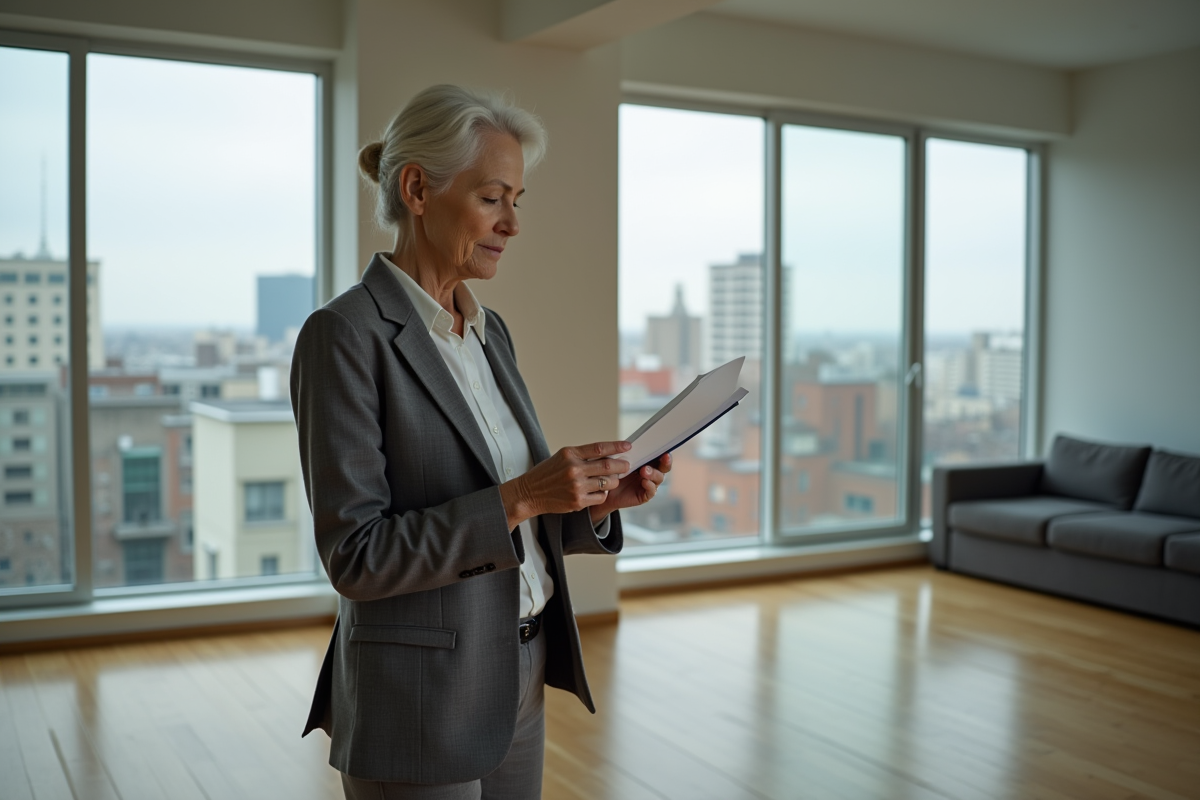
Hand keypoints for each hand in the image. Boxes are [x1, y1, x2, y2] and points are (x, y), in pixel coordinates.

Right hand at [499, 441, 630, 530]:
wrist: (529, 493)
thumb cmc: (547, 473)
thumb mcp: (562, 457)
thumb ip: (582, 455)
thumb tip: (608, 455)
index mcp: (570, 454)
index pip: (599, 448)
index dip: (617, 447)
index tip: (628, 446)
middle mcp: (573, 469)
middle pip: (607, 467)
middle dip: (621, 466)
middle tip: (626, 466)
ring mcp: (576, 487)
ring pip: (607, 483)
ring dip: (614, 481)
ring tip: (612, 479)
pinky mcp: (577, 502)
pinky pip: (601, 497)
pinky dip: (603, 494)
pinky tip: (599, 491)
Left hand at [588, 452, 671, 523]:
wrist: (605, 490)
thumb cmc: (612, 472)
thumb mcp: (619, 460)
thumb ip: (628, 453)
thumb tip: (632, 443)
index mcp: (647, 461)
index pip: (660, 455)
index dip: (664, 451)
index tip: (665, 448)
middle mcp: (651, 472)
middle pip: (664, 467)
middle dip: (666, 462)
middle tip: (664, 457)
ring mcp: (649, 484)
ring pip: (659, 478)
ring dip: (654, 473)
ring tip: (645, 470)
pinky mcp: (644, 495)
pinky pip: (651, 490)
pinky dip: (649, 485)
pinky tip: (644, 481)